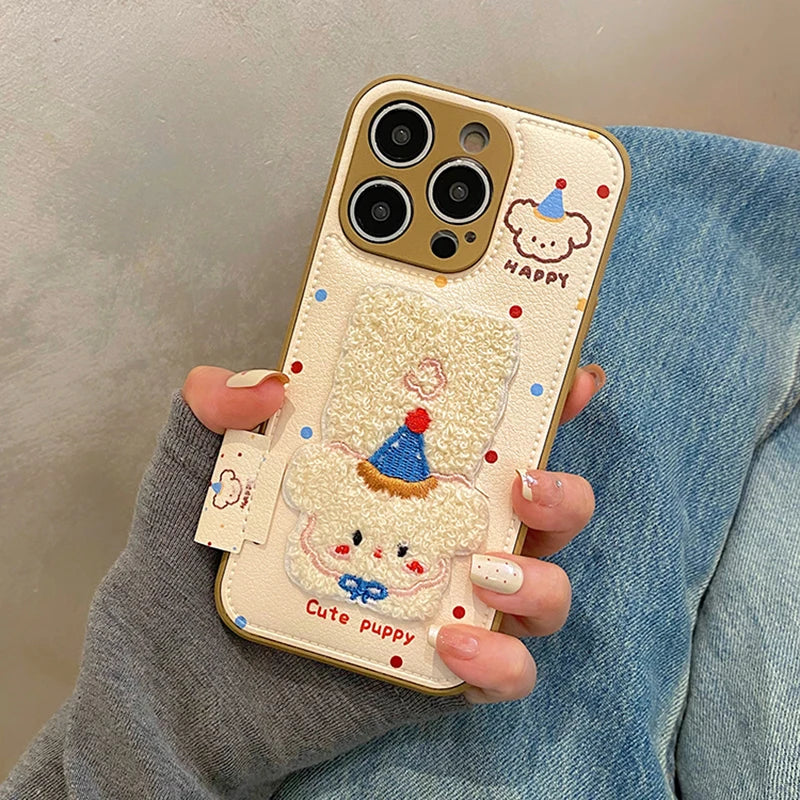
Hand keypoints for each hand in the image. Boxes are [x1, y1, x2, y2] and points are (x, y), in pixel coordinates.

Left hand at [183, 362, 604, 704]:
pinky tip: (452, 641)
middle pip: (542, 508)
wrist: (175, 685)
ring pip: (544, 588)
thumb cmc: (191, 571)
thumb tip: (266, 382)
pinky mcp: (438, 671)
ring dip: (541, 575)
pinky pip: (507, 671)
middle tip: (526, 479)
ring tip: (487, 568)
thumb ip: (211, 412)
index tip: (572, 376)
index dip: (541, 403)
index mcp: (400, 478)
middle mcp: (438, 535)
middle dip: (562, 489)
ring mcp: (446, 603)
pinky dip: (501, 658)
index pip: (486, 432)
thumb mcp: (196, 477)